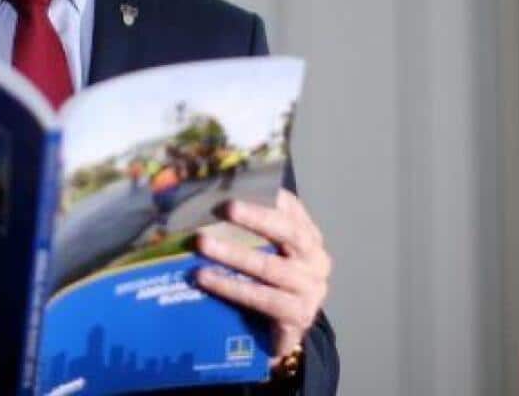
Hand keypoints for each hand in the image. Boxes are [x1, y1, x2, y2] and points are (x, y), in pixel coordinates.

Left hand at [194, 189, 331, 359]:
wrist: (281, 334)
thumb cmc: (269, 286)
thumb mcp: (265, 253)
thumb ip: (252, 231)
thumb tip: (211, 198)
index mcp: (310, 238)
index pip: (292, 209)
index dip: (269, 195)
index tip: (242, 183)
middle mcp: (317, 260)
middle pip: (289, 233)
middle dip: (256, 217)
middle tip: (225, 206)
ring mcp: (311, 289)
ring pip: (270, 267)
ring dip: (233, 253)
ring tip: (202, 243)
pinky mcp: (298, 315)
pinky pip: (261, 298)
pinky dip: (230, 287)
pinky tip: (204, 277)